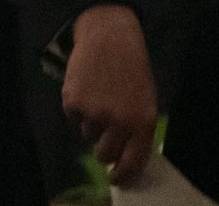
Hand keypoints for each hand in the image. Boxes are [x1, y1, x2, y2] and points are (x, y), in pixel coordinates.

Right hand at [64, 4, 157, 184]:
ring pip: (87, 134)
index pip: (132, 161)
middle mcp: (118, 121)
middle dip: (103, 147)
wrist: (109, 38)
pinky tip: (86, 89)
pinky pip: (73, 118)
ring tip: (97, 99)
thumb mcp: (145, 100)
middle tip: (104, 133)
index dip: (122, 175)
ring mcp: (94, 112)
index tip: (115, 178)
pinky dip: (77, 108)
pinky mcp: (72, 102)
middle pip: (104, 153)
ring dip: (90, 124)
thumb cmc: (133, 70)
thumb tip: (122, 153)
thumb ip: (136, 128)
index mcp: (142, 122)